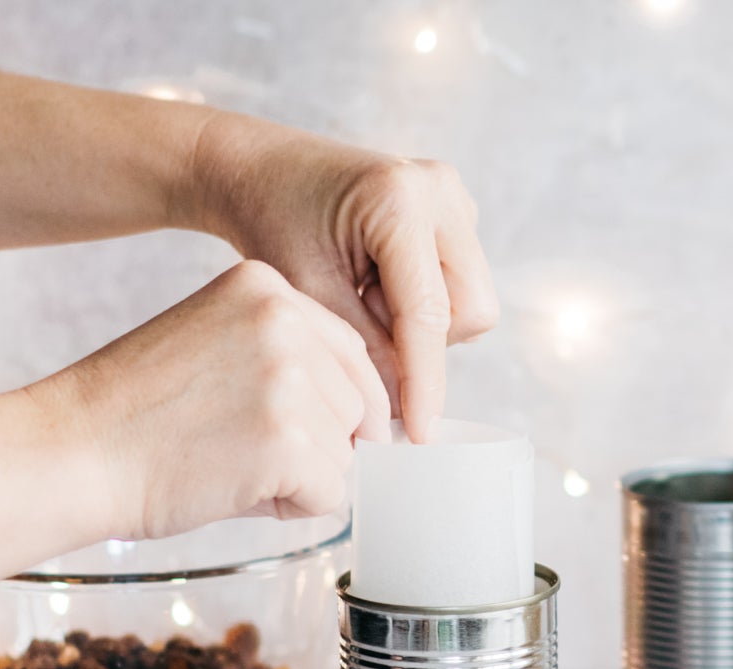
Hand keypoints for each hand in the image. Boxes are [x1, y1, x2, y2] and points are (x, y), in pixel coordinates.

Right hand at [32, 261, 376, 539]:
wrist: (70, 453)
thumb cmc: (132, 412)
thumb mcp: (213, 341)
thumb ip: (286, 356)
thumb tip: (368, 415)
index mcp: (265, 286)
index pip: (349, 352)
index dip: (334, 403)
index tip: (302, 427)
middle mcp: (285, 321)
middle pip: (356, 404)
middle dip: (315, 441)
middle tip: (240, 449)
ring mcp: (290, 380)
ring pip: (346, 453)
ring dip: (301, 475)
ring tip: (228, 463)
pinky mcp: (289, 443)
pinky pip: (331, 494)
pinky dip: (291, 507)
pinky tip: (233, 489)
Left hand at [184, 113, 498, 443]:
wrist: (262, 170)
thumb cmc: (271, 222)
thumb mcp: (308, 294)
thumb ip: (363, 352)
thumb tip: (404, 416)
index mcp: (399, 200)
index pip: (429, 313)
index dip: (425, 381)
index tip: (421, 434)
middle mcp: (440, 190)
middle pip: (470, 310)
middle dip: (424, 339)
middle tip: (360, 320)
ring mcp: (454, 196)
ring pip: (469, 303)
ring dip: (421, 321)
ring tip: (363, 295)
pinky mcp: (456, 210)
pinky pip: (460, 284)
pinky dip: (422, 301)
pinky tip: (376, 282)